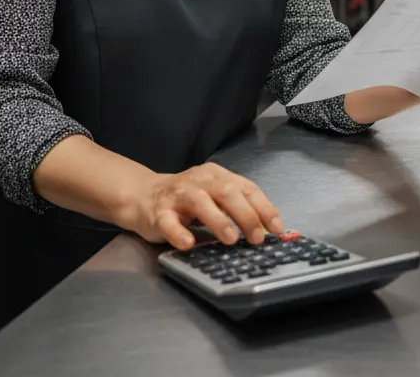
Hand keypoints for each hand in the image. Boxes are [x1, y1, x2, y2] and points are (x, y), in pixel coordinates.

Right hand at [126, 162, 282, 250]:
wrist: (143, 195)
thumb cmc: (186, 199)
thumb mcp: (213, 195)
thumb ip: (236, 207)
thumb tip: (266, 230)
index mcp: (217, 176)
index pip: (245, 187)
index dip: (263, 207)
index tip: (276, 228)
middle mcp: (199, 181)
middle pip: (226, 192)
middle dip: (245, 214)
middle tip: (257, 237)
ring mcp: (178, 195)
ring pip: (200, 202)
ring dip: (217, 220)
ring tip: (230, 239)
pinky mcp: (158, 212)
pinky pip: (168, 221)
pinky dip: (179, 233)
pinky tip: (189, 243)